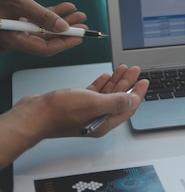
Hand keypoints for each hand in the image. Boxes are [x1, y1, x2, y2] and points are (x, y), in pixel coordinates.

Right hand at [0, 0, 86, 54]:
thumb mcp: (17, 2)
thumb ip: (41, 15)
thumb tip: (63, 27)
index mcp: (10, 39)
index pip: (43, 48)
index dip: (64, 44)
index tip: (80, 37)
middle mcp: (12, 38)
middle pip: (45, 40)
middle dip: (66, 32)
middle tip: (84, 26)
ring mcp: (12, 31)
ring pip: (42, 30)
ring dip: (61, 22)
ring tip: (80, 16)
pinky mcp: (12, 22)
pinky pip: (35, 22)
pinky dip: (50, 15)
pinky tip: (66, 7)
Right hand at [11, 64, 148, 139]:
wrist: (33, 115)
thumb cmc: (59, 113)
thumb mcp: (94, 104)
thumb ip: (115, 102)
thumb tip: (133, 100)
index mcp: (104, 122)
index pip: (127, 107)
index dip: (137, 93)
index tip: (144, 81)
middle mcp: (96, 118)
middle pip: (118, 98)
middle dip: (128, 83)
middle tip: (135, 70)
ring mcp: (86, 112)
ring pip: (106, 94)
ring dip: (116, 81)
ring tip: (124, 68)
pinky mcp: (75, 105)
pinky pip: (94, 93)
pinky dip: (101, 84)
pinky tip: (106, 76)